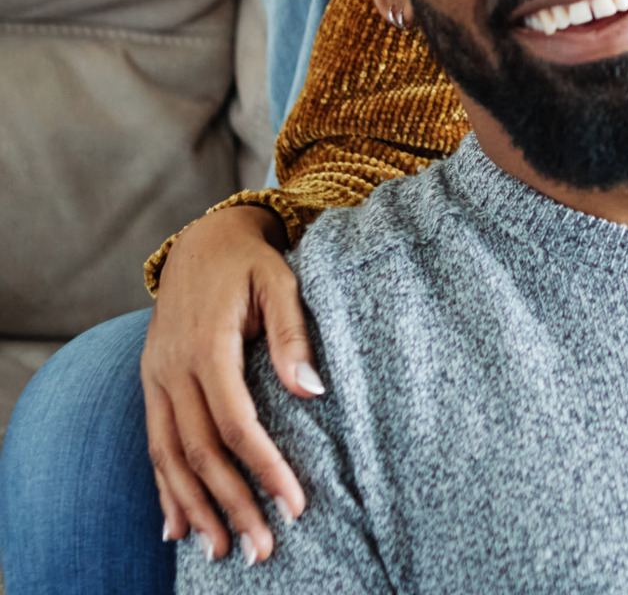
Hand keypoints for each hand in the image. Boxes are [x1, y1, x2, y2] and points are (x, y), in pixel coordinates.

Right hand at [143, 206, 320, 562]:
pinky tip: (177, 528)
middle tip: (261, 548)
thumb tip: (312, 392)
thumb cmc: (250, 262)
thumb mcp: (280, 282)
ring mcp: (155, 379)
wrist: (201, 241)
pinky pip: (154, 446)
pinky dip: (165, 490)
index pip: (236, 422)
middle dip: (231, 503)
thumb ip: (292, 335)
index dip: (264, 466)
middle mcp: (172, 369)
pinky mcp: (150, 385)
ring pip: (169, 458)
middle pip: (200, 452)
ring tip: (221, 551)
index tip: (294, 503)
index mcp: (207, 345)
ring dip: (195, 509)